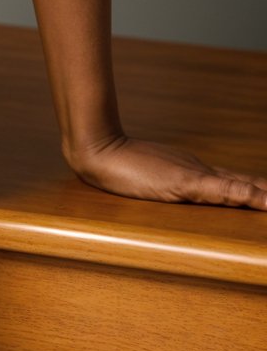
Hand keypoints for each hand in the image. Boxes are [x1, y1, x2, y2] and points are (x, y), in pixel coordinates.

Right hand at [68, 133, 266, 209]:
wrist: (100, 150)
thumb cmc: (125, 165)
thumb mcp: (157, 176)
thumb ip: (170, 179)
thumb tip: (194, 189)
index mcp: (198, 174)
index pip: (239, 185)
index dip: (260, 191)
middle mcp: (202, 173)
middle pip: (246, 184)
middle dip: (264, 193)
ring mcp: (194, 176)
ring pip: (239, 187)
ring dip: (261, 194)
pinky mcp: (184, 181)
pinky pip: (219, 190)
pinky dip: (243, 194)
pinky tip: (261, 200)